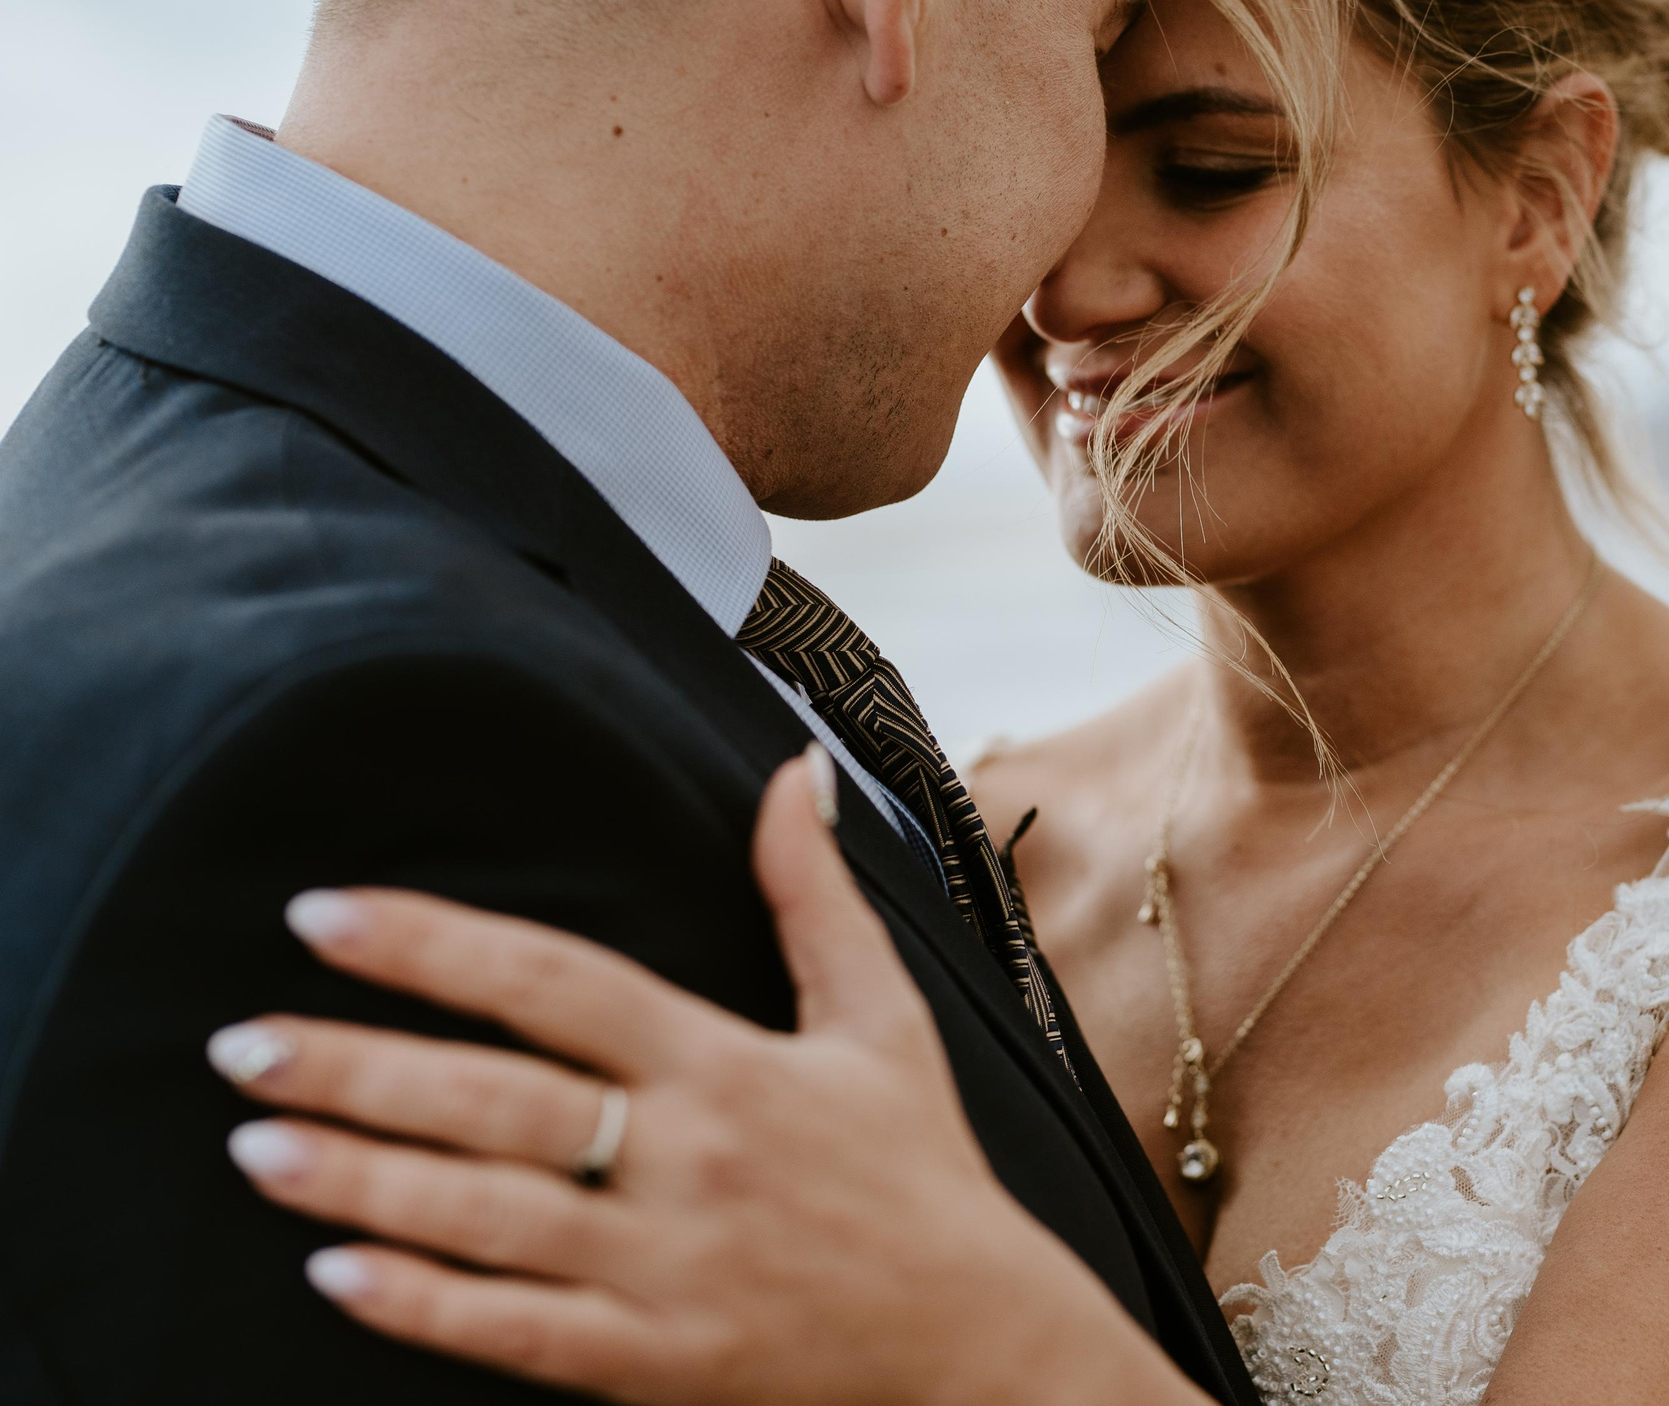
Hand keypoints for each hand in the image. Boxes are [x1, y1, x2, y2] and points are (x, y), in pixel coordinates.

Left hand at [209, 745, 1200, 1405]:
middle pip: (498, 1101)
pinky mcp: (659, 1359)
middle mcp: (691, 1159)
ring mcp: (668, 1267)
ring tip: (253, 1146)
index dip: (436, 946)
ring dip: (362, 1180)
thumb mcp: (882, 1016)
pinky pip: (519, 1331)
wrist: (980, 1342)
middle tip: (241, 1042)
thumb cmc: (920, 1169)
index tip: (326, 916)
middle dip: (358, 1067)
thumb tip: (792, 770)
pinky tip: (336, 1273)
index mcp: (731, 1065)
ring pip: (488, 1216)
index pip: (559, 984)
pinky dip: (426, 1305)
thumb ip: (814, 895)